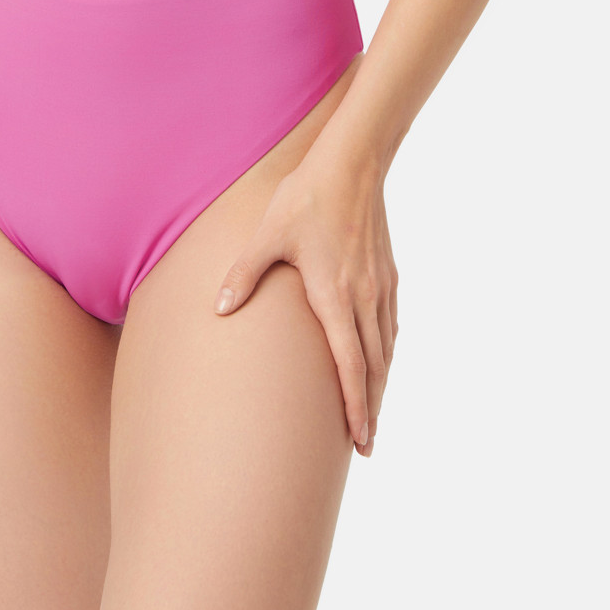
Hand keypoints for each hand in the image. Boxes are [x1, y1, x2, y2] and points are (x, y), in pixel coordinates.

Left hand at [213, 138, 397, 456]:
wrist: (353, 164)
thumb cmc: (306, 199)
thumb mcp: (267, 236)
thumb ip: (243, 274)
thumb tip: (217, 308)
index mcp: (335, 297)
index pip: (349, 365)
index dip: (354, 405)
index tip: (360, 439)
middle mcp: (364, 299)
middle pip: (373, 368)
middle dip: (370, 409)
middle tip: (367, 444)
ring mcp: (381, 287)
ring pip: (386, 349)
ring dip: (381, 384)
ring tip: (373, 413)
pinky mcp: (388, 274)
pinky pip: (391, 325)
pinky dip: (387, 352)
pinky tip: (382, 360)